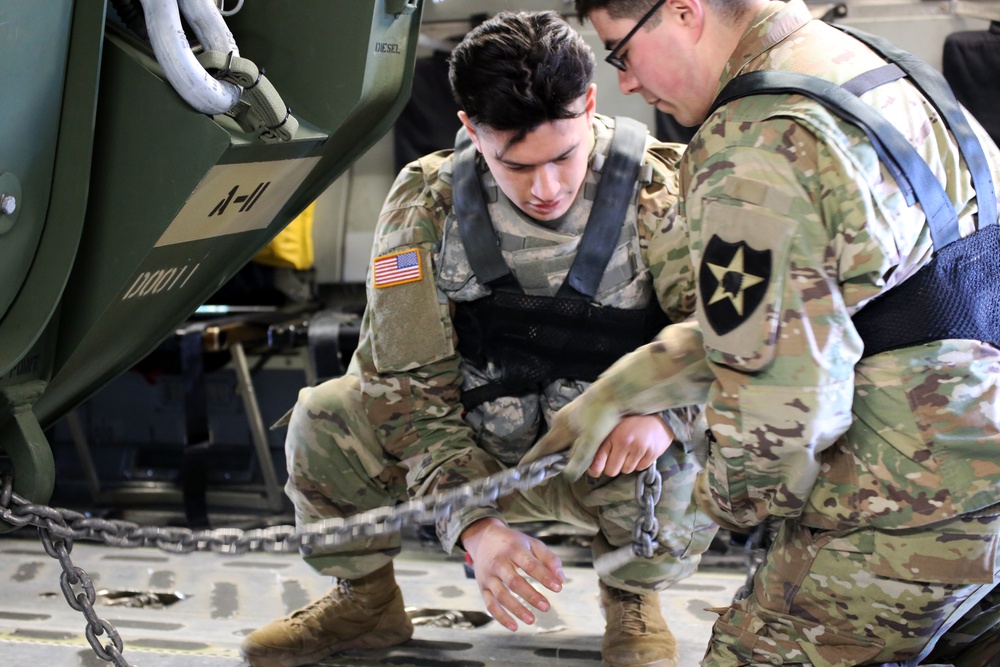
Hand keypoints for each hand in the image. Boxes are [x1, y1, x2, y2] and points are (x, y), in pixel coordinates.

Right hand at [460, 517, 565, 631]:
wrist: (483, 538)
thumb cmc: (512, 542)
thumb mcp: (531, 543)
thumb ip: (549, 559)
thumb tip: (562, 580)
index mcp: (513, 549)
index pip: (530, 565)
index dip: (544, 577)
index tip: (558, 588)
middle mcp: (498, 562)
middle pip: (514, 582)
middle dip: (531, 596)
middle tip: (546, 607)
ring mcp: (488, 576)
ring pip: (501, 595)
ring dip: (516, 609)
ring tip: (532, 620)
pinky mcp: (483, 587)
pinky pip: (490, 604)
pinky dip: (501, 617)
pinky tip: (514, 626)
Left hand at [587, 414, 672, 477]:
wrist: (658, 414)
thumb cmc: (632, 419)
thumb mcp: (613, 426)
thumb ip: (600, 442)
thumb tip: (590, 462)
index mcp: (613, 436)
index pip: (598, 463)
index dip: (595, 469)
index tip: (595, 470)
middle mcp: (626, 443)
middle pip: (612, 471)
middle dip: (612, 466)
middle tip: (616, 456)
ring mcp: (641, 449)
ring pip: (626, 471)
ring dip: (626, 464)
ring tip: (629, 450)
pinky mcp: (652, 454)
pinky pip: (640, 468)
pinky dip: (639, 463)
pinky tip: (640, 451)